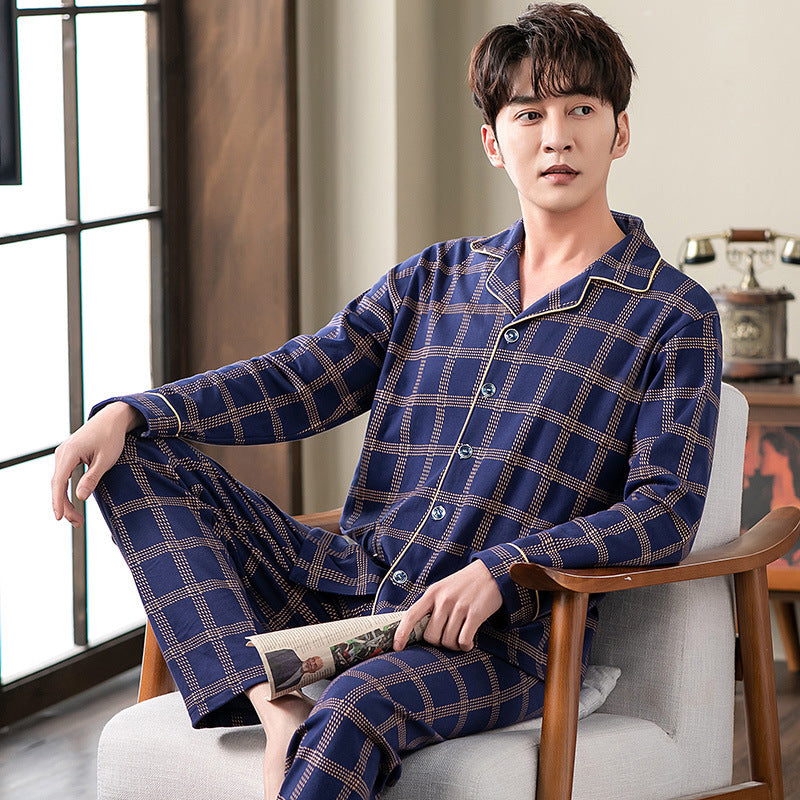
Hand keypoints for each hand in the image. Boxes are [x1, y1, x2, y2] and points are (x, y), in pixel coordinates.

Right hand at [51, 402, 143, 526]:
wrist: (112, 418)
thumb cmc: (111, 437)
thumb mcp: (106, 459)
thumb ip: (92, 478)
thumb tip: (80, 497)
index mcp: (69, 453)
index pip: (59, 482)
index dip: (58, 502)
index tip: (59, 517)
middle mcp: (61, 453)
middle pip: (57, 484)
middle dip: (64, 505)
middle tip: (76, 523)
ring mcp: (63, 454)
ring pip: (59, 482)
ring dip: (65, 499)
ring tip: (76, 518)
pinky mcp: (68, 455)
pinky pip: (63, 476)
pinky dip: (66, 490)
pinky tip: (72, 502)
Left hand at [393, 559, 502, 651]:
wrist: (491, 573)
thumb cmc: (465, 584)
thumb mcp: (443, 588)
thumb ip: (431, 605)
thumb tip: (417, 629)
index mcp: (432, 593)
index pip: (411, 615)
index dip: (401, 633)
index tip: (396, 647)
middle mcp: (444, 599)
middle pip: (431, 636)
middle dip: (438, 642)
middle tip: (447, 636)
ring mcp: (459, 607)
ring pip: (448, 641)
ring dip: (454, 645)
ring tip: (460, 637)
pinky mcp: (475, 614)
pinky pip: (464, 641)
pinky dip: (465, 646)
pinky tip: (468, 642)